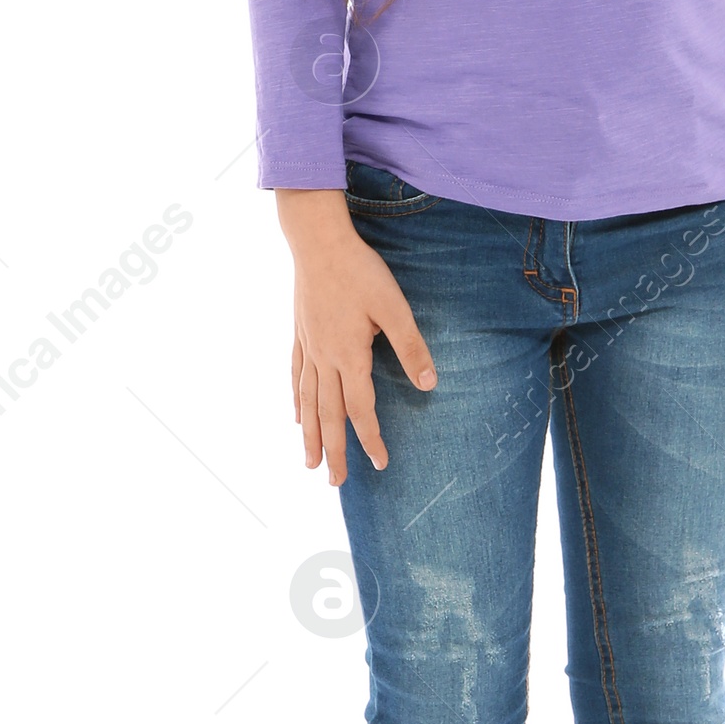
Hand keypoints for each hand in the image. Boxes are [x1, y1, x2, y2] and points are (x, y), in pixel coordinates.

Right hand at [276, 190, 436, 484]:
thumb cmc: (360, 271)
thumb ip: (411, 347)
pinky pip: (296, 377)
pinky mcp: (300, 333)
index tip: (380, 464)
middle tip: (335, 483)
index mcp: (349, 356)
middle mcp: (324, 358)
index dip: (370, 438)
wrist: (317, 241)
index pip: (360, 409)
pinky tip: (295, 416)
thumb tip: (429, 384)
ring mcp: (308, 347)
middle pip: (328, 415)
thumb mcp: (394, 307)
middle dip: (334, 451)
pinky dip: (296, 401)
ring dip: (310, 435)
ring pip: (307, 402)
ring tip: (309, 462)